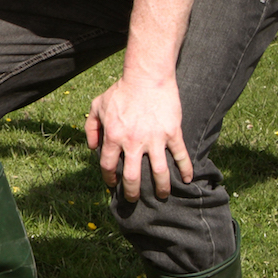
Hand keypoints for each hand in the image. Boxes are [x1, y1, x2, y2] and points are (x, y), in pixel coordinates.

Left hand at [86, 75, 191, 200]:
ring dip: (161, 188)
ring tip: (161, 196)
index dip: (109, 179)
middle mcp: (133, 142)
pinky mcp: (172, 134)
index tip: (112, 184)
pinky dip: (186, 170)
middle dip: (132, 193)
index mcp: (113, 137)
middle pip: (132, 178)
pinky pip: (181, 156)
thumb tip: (93, 149)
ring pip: (159, 173)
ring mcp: (155, 139)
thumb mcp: (98, 106)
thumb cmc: (121, 91)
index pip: (108, 166)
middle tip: (133, 199)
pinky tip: (187, 179)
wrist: (147, 77)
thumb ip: (91, 128)